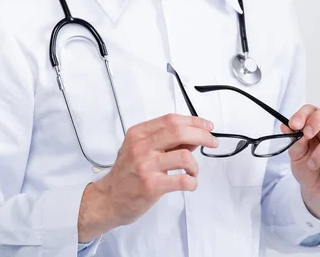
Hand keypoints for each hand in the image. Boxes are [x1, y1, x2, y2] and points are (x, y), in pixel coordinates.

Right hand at [77, 114, 217, 241]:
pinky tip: (189, 183)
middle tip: (212, 142)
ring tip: (192, 172)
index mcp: (138, 134)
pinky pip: (182, 180)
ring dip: (195, 165)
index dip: (194, 121)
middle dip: (202, 135)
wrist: (108, 200)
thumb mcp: (140, 149)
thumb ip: (165, 141)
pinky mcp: (151, 185)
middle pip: (179, 131)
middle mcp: (141, 146)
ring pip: (184, 156)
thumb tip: (194, 136)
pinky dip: (192, 182)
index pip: (171, 119)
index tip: (207, 126)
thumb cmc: (126, 174)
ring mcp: (146, 166)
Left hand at [281, 101, 319, 219]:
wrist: (317, 191)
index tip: (293, 126)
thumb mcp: (296, 155)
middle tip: (307, 134)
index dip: (303, 114)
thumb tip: (287, 127)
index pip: (313, 109)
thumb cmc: (308, 168)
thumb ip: (293, 141)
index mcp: (318, 124)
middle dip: (318, 119)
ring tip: (312, 164)